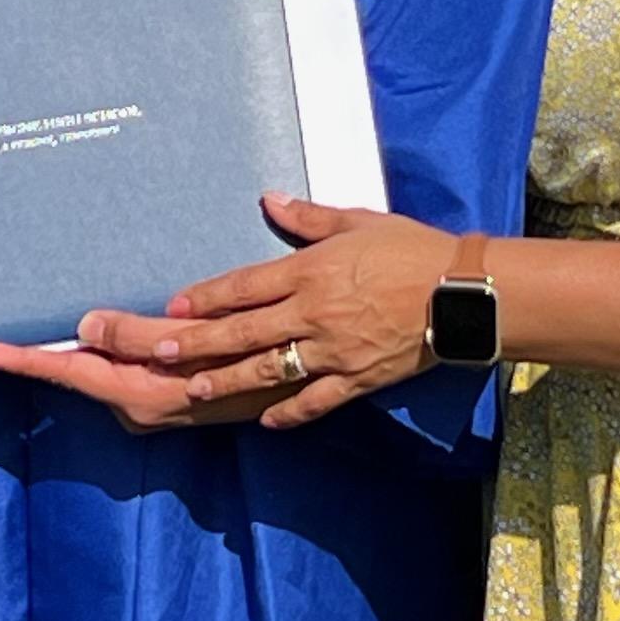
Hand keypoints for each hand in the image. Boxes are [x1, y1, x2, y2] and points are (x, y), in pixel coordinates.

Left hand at [0, 337, 272, 431]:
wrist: (304, 378)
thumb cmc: (254, 351)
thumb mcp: (194, 334)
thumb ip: (137, 334)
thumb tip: (84, 327)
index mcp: (142, 394)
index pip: (69, 373)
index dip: (23, 361)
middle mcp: (141, 409)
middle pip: (80, 375)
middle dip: (42, 355)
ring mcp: (153, 408)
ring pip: (103, 374)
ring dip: (76, 354)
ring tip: (42, 330)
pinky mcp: (167, 399)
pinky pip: (123, 375)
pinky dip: (106, 357)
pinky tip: (100, 338)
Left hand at [63, 194, 454, 430]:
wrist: (462, 292)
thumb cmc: (412, 250)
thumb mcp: (359, 221)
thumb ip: (309, 217)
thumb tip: (270, 200)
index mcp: (310, 271)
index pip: (245, 285)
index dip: (206, 296)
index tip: (172, 306)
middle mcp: (313, 313)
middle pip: (243, 331)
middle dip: (197, 342)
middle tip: (157, 353)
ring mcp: (333, 350)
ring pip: (269, 369)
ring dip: (228, 379)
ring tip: (194, 388)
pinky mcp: (357, 378)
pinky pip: (315, 400)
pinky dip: (289, 412)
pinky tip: (266, 421)